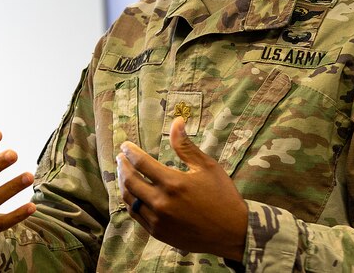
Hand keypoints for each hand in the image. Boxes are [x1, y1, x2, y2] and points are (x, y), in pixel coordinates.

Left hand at [116, 117, 247, 260]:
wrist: (232, 232)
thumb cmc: (222, 196)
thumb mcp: (207, 167)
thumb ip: (186, 145)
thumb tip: (176, 121)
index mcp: (173, 183)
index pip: (141, 162)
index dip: (130, 151)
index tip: (125, 145)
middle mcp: (161, 203)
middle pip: (130, 181)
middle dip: (122, 166)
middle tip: (120, 157)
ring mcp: (158, 220)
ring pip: (130, 200)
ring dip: (122, 184)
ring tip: (122, 173)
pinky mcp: (158, 233)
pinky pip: (136, 216)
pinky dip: (130, 202)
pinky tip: (132, 194)